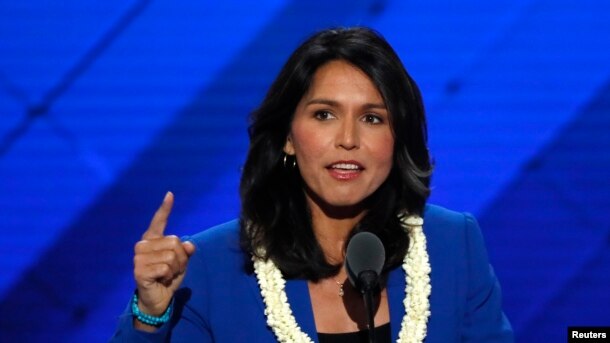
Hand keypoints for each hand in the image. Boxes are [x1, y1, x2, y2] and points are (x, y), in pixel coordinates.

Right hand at [133, 192, 195, 318]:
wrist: (157, 298)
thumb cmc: (167, 277)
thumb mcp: (181, 262)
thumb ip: (186, 251)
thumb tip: (190, 245)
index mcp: (152, 239)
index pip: (158, 221)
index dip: (165, 208)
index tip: (170, 194)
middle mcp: (143, 245)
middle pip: (174, 242)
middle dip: (181, 258)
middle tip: (172, 269)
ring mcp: (139, 257)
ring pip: (171, 256)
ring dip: (175, 268)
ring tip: (166, 275)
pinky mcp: (139, 270)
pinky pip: (166, 268)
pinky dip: (169, 276)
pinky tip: (161, 280)